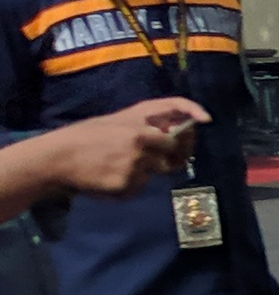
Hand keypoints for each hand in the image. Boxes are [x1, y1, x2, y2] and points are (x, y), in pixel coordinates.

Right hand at [32, 98, 202, 194]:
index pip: (173, 107)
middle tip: (155, 156)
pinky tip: (109, 176)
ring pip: (156, 171)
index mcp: (136, 118)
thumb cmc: (84, 138)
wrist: (56, 159)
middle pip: (173, 149)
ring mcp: (136, 161)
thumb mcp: (114, 122)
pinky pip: (140, 187)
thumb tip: (172, 133)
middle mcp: (141, 137)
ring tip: (115, 165)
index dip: (192, 110)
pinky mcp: (129, 183)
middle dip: (170, 154)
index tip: (206, 119)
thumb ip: (143, 127)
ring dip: (144, 171)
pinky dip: (130, 185)